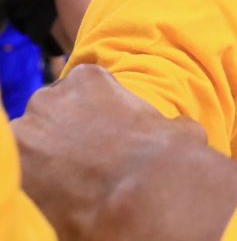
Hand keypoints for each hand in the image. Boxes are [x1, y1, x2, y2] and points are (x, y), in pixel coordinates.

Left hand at [13, 65, 222, 240]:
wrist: (145, 193)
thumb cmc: (168, 154)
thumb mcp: (178, 127)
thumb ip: (162, 122)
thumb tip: (176, 130)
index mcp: (88, 79)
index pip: (78, 89)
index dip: (89, 115)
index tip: (100, 136)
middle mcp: (49, 99)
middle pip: (48, 115)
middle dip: (61, 135)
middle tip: (84, 162)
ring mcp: (25, 134)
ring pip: (28, 146)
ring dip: (45, 161)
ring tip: (71, 186)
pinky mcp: (13, 169)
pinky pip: (21, 177)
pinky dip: (36, 186)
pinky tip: (60, 198)